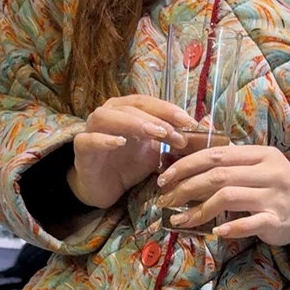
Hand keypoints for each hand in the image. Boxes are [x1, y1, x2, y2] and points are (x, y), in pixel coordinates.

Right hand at [70, 95, 195, 210]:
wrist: (105, 188)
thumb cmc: (130, 165)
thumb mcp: (158, 152)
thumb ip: (177, 140)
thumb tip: (208, 128)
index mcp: (127, 110)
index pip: (149, 102)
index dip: (168, 109)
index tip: (189, 121)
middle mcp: (108, 114)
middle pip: (132, 107)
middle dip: (157, 118)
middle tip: (176, 132)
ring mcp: (91, 130)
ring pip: (108, 117)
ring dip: (133, 123)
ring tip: (155, 134)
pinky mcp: (82, 150)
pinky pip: (88, 140)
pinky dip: (103, 139)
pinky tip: (119, 142)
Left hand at [156, 144, 289, 246]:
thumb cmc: (276, 185)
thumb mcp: (259, 164)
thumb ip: (231, 159)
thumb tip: (191, 148)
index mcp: (260, 154)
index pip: (217, 155)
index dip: (187, 165)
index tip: (165, 177)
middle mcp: (268, 172)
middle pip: (218, 176)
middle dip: (186, 187)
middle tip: (166, 199)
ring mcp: (273, 196)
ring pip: (228, 198)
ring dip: (199, 210)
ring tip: (180, 220)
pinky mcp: (276, 220)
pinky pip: (250, 223)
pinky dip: (230, 227)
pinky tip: (215, 232)